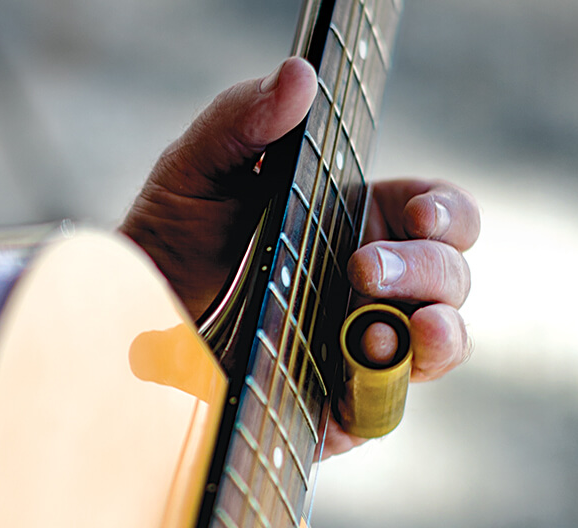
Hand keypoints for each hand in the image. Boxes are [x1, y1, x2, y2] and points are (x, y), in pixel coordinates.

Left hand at [118, 58, 478, 457]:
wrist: (126, 320)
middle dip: (429, 266)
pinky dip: (401, 380)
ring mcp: (362, 345)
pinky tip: (379, 359)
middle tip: (364, 266)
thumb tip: (297, 74)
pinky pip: (397, 398)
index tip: (421, 213)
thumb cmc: (171, 236)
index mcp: (357, 221)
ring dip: (440, 327)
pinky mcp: (342, 404)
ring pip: (444, 338)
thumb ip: (242, 118)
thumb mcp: (197, 169)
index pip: (438, 213)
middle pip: (451, 273)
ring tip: (409, 323)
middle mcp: (372, 284)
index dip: (447, 211)